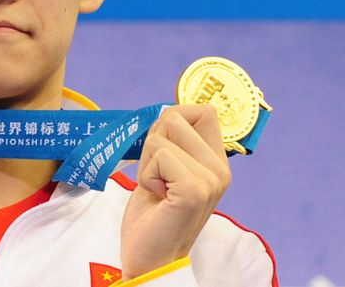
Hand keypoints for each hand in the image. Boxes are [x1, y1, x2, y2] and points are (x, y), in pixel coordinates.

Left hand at [119, 105, 230, 279]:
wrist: (149, 256)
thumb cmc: (154, 212)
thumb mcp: (166, 167)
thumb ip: (173, 140)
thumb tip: (167, 111)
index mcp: (217, 162)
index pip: (204, 110)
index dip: (174, 120)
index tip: (164, 150)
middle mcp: (220, 169)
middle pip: (176, 116)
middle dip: (154, 141)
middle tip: (158, 175)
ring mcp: (211, 180)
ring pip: (162, 135)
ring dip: (148, 160)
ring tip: (157, 187)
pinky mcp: (194, 190)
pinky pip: (159, 153)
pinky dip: (146, 173)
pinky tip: (157, 196)